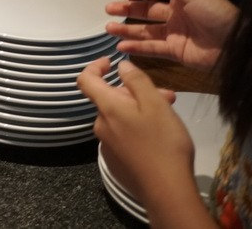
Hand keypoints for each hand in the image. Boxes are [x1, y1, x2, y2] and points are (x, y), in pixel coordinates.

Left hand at [77, 58, 202, 216]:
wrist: (166, 191)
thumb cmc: (163, 142)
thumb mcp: (156, 105)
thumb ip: (137, 81)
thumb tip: (120, 67)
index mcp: (107, 108)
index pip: (86, 80)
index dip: (95, 66)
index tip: (110, 62)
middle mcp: (101, 125)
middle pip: (111, 99)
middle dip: (136, 93)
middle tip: (167, 96)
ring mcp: (106, 144)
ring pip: (120, 117)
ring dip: (140, 110)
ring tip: (168, 116)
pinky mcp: (115, 160)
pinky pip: (122, 134)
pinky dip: (136, 128)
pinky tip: (158, 137)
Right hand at [105, 0, 237, 70]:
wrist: (234, 45)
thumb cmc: (215, 13)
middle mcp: (176, 15)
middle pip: (146, 11)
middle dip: (127, 10)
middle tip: (108, 9)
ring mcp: (175, 34)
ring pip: (145, 31)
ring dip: (127, 30)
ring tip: (108, 28)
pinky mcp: (175, 52)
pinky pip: (152, 49)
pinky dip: (136, 48)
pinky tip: (122, 46)